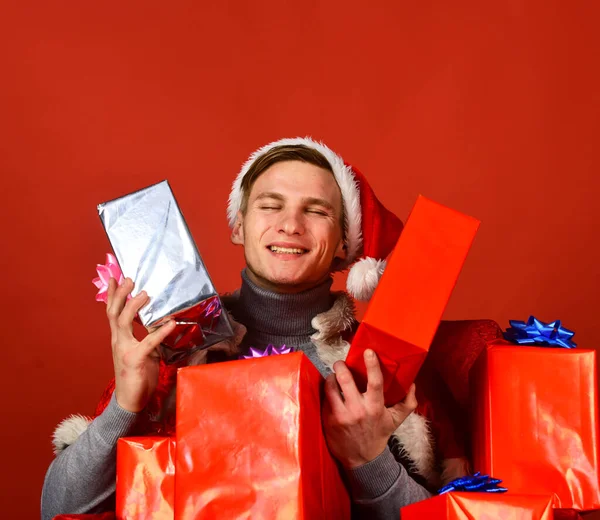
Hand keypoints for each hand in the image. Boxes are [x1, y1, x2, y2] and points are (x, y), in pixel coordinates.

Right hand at [106, 277, 175, 412]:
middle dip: (120, 294)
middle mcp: (118, 341)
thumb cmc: (137, 375)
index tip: (115, 278)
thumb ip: (148, 336)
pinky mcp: (134, 360)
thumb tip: (160, 321)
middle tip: (129, 279)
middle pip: (114, 312)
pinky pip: (148, 343)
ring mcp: (123, 350)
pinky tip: (171, 323)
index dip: (112, 295)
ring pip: (123, 323)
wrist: (130, 401)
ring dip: (134, 307)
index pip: (112, 312)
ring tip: (145, 294)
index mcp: (119, 337)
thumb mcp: (143, 350)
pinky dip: (160, 332)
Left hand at [322, 349, 417, 467]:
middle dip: (341, 366)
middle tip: (340, 363)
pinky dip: (327, 391)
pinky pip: (325, 398)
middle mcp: (357, 410)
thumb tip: (412, 384)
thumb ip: (407, 403)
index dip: (372, 365)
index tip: (368, 352)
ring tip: (334, 376)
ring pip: (331, 387)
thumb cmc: (378, 435)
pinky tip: (331, 391)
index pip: (374, 382)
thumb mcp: (396, 421)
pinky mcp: (329, 420)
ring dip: (331, 377)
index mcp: (375, 407)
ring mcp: (341, 415)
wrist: (362, 460)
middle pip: (345, 380)